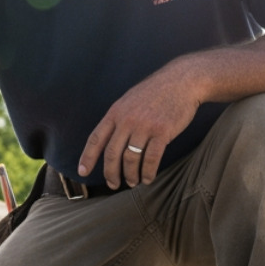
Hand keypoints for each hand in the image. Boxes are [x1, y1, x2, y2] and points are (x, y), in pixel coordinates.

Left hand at [77, 61, 199, 188]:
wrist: (182, 81)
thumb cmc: (156, 92)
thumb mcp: (130, 100)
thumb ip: (119, 118)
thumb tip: (110, 140)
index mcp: (116, 112)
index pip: (96, 138)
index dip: (87, 157)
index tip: (82, 172)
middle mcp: (127, 120)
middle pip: (112, 154)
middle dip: (110, 173)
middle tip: (113, 184)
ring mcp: (144, 126)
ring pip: (131, 159)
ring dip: (130, 175)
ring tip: (133, 182)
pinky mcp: (162, 132)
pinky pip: (151, 159)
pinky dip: (147, 172)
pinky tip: (147, 178)